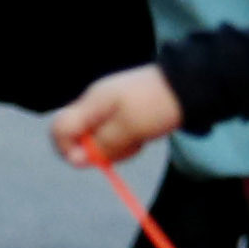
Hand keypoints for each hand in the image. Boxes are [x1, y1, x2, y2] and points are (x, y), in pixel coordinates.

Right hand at [52, 66, 184, 166]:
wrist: (189, 87)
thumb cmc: (158, 105)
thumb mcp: (130, 128)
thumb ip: (101, 144)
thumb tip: (75, 160)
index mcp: (92, 103)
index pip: (59, 129)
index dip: (67, 149)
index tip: (93, 159)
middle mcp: (95, 105)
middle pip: (78, 138)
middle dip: (97, 151)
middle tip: (125, 148)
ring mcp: (108, 109)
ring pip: (97, 140)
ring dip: (115, 148)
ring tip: (138, 140)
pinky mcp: (122, 114)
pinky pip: (113, 136)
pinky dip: (125, 143)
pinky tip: (141, 138)